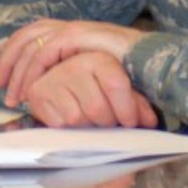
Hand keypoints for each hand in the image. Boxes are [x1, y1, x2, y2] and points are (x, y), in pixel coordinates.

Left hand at [0, 18, 146, 106]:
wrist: (159, 63)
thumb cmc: (132, 76)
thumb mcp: (96, 79)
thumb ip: (75, 80)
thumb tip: (54, 98)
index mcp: (72, 35)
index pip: (32, 38)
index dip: (13, 58)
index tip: (1, 83)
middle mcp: (70, 28)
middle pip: (26, 36)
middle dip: (7, 61)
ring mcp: (75, 28)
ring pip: (32, 42)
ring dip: (18, 69)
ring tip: (14, 95)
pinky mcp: (80, 34)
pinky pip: (47, 50)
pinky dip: (34, 70)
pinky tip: (31, 88)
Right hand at [21, 51, 158, 128]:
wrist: (60, 77)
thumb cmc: (98, 88)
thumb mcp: (122, 91)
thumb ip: (137, 103)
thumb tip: (149, 121)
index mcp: (98, 58)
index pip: (116, 86)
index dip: (128, 110)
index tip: (130, 122)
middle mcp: (74, 64)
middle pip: (97, 108)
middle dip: (106, 122)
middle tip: (108, 123)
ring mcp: (53, 78)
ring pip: (78, 118)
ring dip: (87, 127)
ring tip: (90, 120)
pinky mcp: (37, 93)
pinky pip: (59, 123)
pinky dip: (68, 129)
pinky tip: (71, 119)